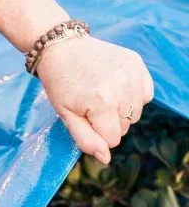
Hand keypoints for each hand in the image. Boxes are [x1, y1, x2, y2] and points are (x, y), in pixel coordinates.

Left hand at [37, 36, 154, 163]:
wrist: (62, 48)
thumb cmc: (61, 85)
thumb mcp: (66, 117)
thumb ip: (86, 140)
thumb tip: (105, 158)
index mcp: (102, 102)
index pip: (113, 140)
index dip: (98, 135)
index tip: (85, 119)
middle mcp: (122, 87)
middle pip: (126, 127)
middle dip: (109, 123)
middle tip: (91, 105)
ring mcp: (132, 73)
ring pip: (136, 113)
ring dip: (122, 111)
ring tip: (102, 95)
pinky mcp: (137, 63)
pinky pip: (146, 94)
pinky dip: (133, 96)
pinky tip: (116, 87)